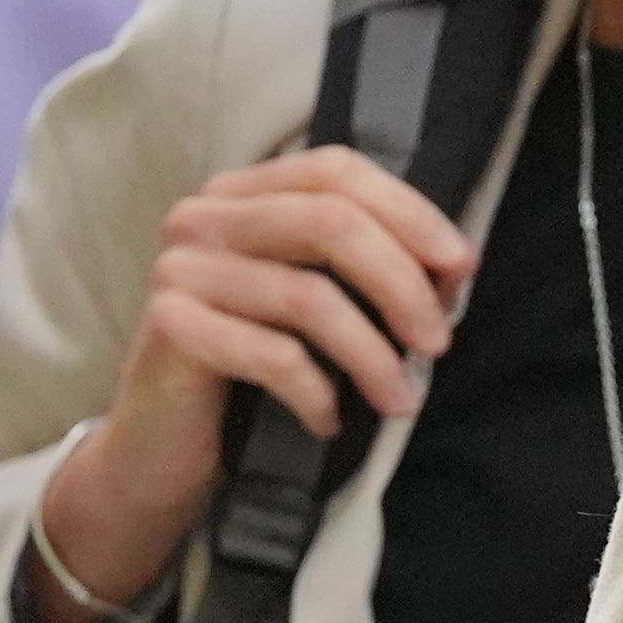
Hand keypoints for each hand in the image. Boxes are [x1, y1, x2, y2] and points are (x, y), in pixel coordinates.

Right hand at [23, 148, 477, 622]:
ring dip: (372, 355)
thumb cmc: (250, 375)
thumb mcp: (310, 308)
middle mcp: (204, 216)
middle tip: (437, 343)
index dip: (408, 212)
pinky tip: (331, 421)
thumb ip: (363, 270)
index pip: (337, 172)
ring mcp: (180, 268)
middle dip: (401, 284)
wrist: (162, 451)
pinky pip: (273, 355)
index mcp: (243, 194)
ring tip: (401, 400)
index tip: (460, 267)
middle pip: (329, 222)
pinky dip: (318, 393)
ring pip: (308, 296)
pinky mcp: (171, 328)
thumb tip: (454, 268)